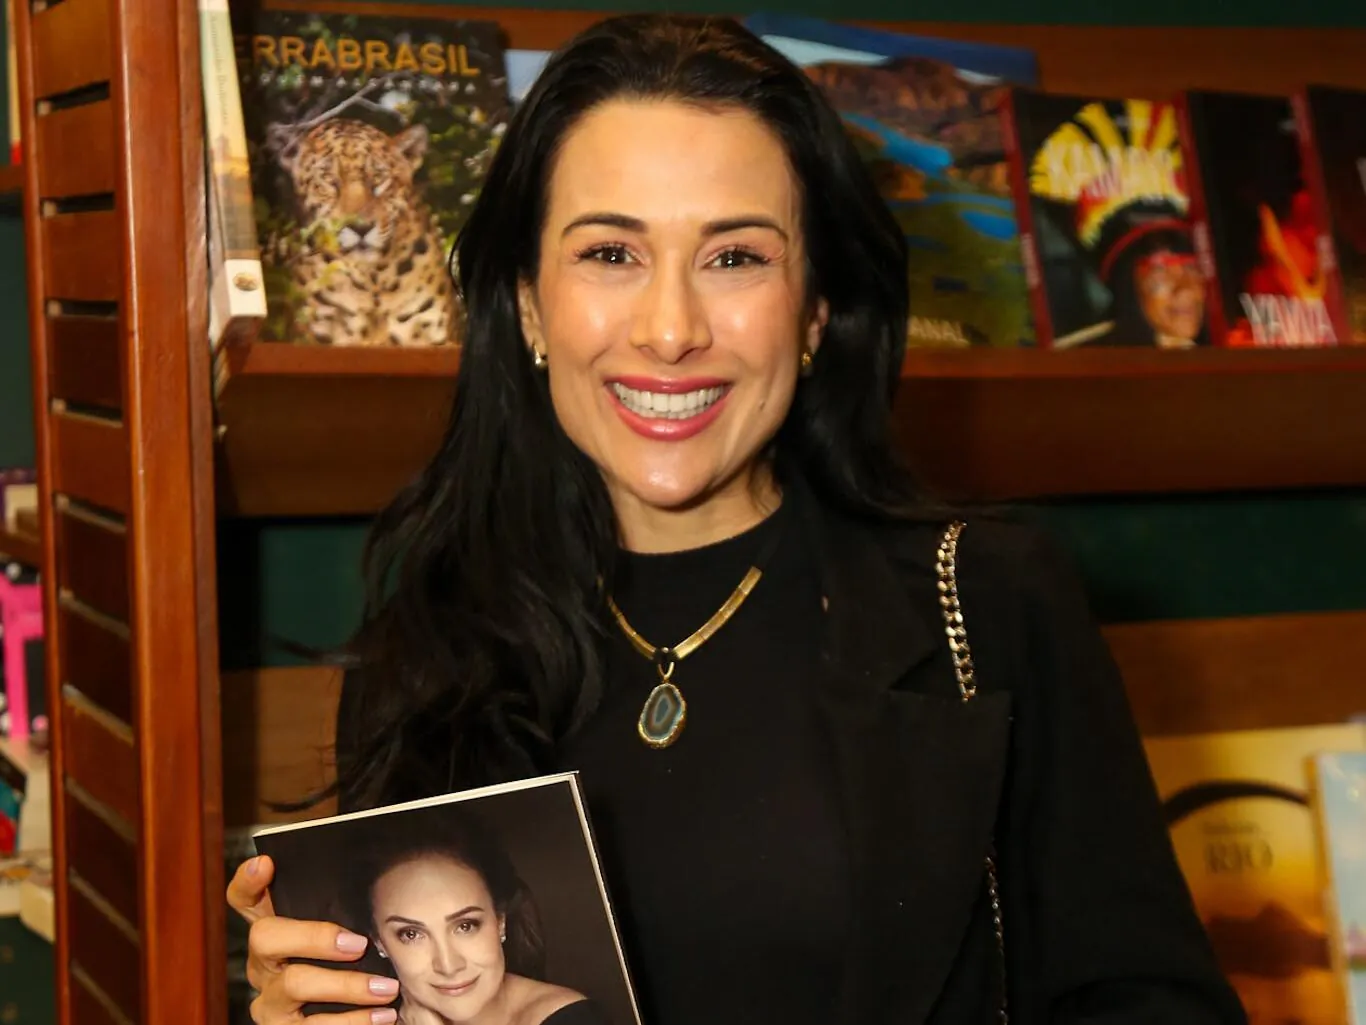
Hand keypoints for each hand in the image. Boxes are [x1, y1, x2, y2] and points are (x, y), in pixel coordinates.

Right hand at [227, 854, 399, 1023]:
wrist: (332, 1024)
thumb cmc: (344, 970)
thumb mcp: (336, 939)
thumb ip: (341, 915)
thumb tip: (378, 888)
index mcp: (273, 934)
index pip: (245, 901)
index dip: (247, 882)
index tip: (265, 863)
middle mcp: (262, 965)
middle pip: (266, 938)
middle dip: (314, 937)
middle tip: (359, 945)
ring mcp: (269, 1001)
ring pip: (295, 984)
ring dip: (347, 986)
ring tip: (387, 989)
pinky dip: (353, 1021)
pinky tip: (382, 1017)